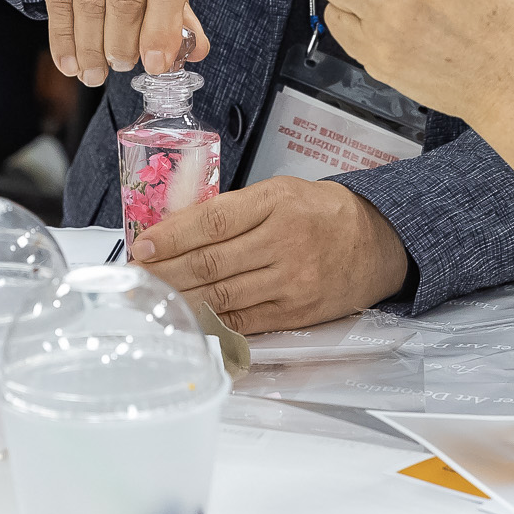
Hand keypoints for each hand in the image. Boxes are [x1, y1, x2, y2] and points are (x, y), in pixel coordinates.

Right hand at [18, 0, 210, 85]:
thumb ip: (177, 3)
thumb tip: (196, 51)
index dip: (161, 29)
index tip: (156, 64)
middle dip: (122, 43)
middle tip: (122, 67)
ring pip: (89, 1)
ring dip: (91, 47)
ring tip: (95, 72)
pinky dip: (63, 37)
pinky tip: (69, 59)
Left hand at [128, 176, 407, 331]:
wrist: (379, 242)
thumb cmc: (323, 212)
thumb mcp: (282, 192)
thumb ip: (236, 210)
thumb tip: (178, 229)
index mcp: (276, 202)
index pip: (213, 221)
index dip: (172, 235)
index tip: (142, 245)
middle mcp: (283, 241)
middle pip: (211, 262)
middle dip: (165, 272)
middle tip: (134, 278)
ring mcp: (290, 281)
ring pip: (222, 295)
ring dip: (180, 299)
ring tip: (150, 299)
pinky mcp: (296, 313)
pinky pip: (244, 320)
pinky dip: (211, 321)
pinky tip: (187, 318)